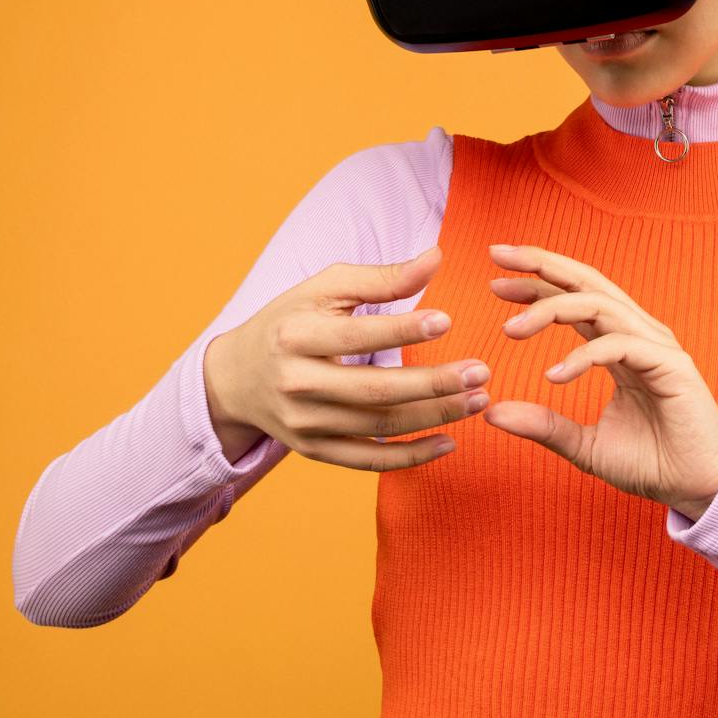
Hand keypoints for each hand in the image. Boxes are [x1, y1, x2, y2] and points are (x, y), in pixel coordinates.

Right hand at [203, 245, 493, 470]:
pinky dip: (410, 456)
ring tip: (478, 400)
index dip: (403, 329)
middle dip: (433, 383)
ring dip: (434, 417)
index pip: (357, 335)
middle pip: (374, 390)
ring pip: (378, 425)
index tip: (449, 320)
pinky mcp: (314, 450)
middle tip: (480, 372)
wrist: (237, 377)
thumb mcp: (324, 288)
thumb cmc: (291, 319)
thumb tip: (436, 257)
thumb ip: (381, 277)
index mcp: (296, 335)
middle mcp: (296, 383)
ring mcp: (304, 423)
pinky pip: (368, 460)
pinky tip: (450, 443)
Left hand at [479, 243, 717, 519]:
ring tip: (511, 329)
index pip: (574, 297)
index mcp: (617, 343)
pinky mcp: (670, 366)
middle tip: (498, 255)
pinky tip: (554, 376)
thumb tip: (492, 413)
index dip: (537, 282)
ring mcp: (655, 346)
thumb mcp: (584, 445)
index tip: (495, 282)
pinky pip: (619, 345)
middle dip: (541, 264)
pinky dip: (583, 355)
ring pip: (599, 305)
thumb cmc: (651, 462)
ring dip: (551, 308)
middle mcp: (637, 334)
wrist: (697, 489)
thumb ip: (543, 425)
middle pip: (586, 282)